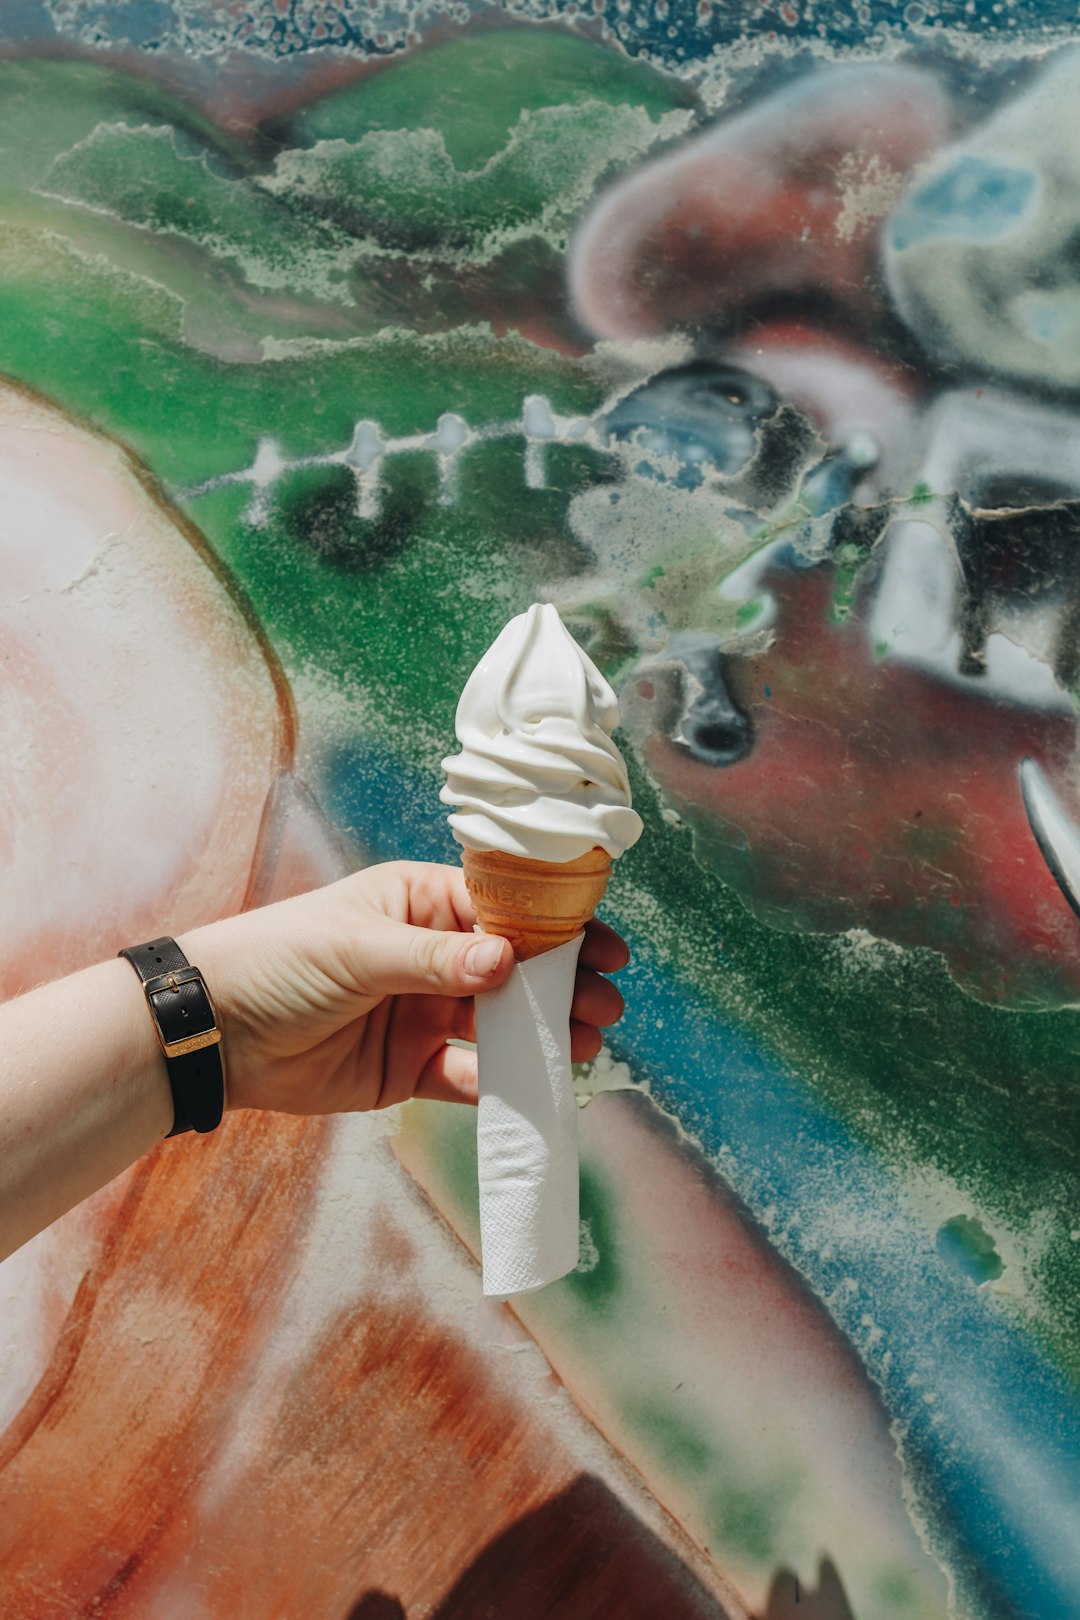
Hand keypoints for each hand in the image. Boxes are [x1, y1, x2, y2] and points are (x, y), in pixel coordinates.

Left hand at [180, 861, 628, 1114]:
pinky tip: (531, 1088)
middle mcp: (430, 955)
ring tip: (581, 1045)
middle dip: (562, 985)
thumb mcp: (356, 948)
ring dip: (542, 1035)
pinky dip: (501, 1085)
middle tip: (605, 1005)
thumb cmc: (279, 961)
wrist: (216, 1034)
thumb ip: (432, 960)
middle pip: (514, 970)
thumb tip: (507, 962)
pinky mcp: (411, 1067)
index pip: (503, 911)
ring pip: (500, 1024)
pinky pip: (468, 1076)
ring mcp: (424, 1012)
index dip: (556, 929)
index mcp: (420, 904)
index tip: (604, 949)